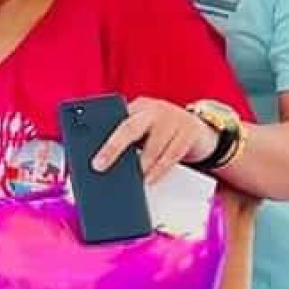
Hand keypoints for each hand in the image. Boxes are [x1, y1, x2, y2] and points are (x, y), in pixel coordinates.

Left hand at [92, 98, 217, 182]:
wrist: (201, 127)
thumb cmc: (162, 132)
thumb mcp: (144, 130)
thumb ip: (126, 139)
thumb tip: (100, 165)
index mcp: (137, 107)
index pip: (113, 119)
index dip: (99, 133)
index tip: (87, 150)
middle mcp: (153, 109)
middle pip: (129, 128)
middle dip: (112, 147)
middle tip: (99, 166)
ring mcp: (173, 118)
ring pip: (153, 145)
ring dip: (140, 166)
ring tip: (129, 181)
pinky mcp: (190, 131)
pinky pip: (172, 154)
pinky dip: (158, 170)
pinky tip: (149, 180)